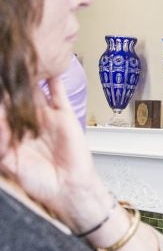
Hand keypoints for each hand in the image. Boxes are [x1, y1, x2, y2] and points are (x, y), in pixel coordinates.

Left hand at [0, 77, 108, 231]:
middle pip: (15, 96)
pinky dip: (55, 81)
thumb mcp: (10, 162)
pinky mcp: (64, 116)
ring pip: (34, 91)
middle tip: (5, 66)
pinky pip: (59, 94)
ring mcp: (46, 117)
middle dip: (9, 83)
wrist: (68, 188)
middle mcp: (28, 122)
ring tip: (22, 62)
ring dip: (29, 77)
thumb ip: (2, 142)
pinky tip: (49, 68)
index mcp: (11, 132)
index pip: (1, 109)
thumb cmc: (38, 181)